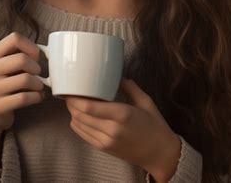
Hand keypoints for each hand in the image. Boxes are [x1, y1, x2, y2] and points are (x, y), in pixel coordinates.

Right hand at [0, 32, 44, 133]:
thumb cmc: (5, 82)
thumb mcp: (6, 64)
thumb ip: (21, 54)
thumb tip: (46, 51)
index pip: (15, 38)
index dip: (31, 46)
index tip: (36, 56)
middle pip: (22, 59)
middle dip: (36, 67)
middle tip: (38, 74)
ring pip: (25, 79)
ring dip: (38, 84)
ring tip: (38, 86)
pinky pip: (24, 98)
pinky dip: (36, 97)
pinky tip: (37, 97)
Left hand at [64, 78, 180, 178]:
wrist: (160, 153)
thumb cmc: (154, 125)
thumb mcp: (146, 101)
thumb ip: (130, 87)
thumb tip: (116, 76)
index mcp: (123, 114)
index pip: (90, 107)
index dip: (76, 98)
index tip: (73, 88)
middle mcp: (112, 129)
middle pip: (80, 115)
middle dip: (71, 103)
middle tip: (70, 92)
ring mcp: (106, 141)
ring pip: (79, 125)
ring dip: (73, 112)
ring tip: (73, 102)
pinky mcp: (104, 148)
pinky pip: (83, 135)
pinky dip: (77, 124)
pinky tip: (79, 115)